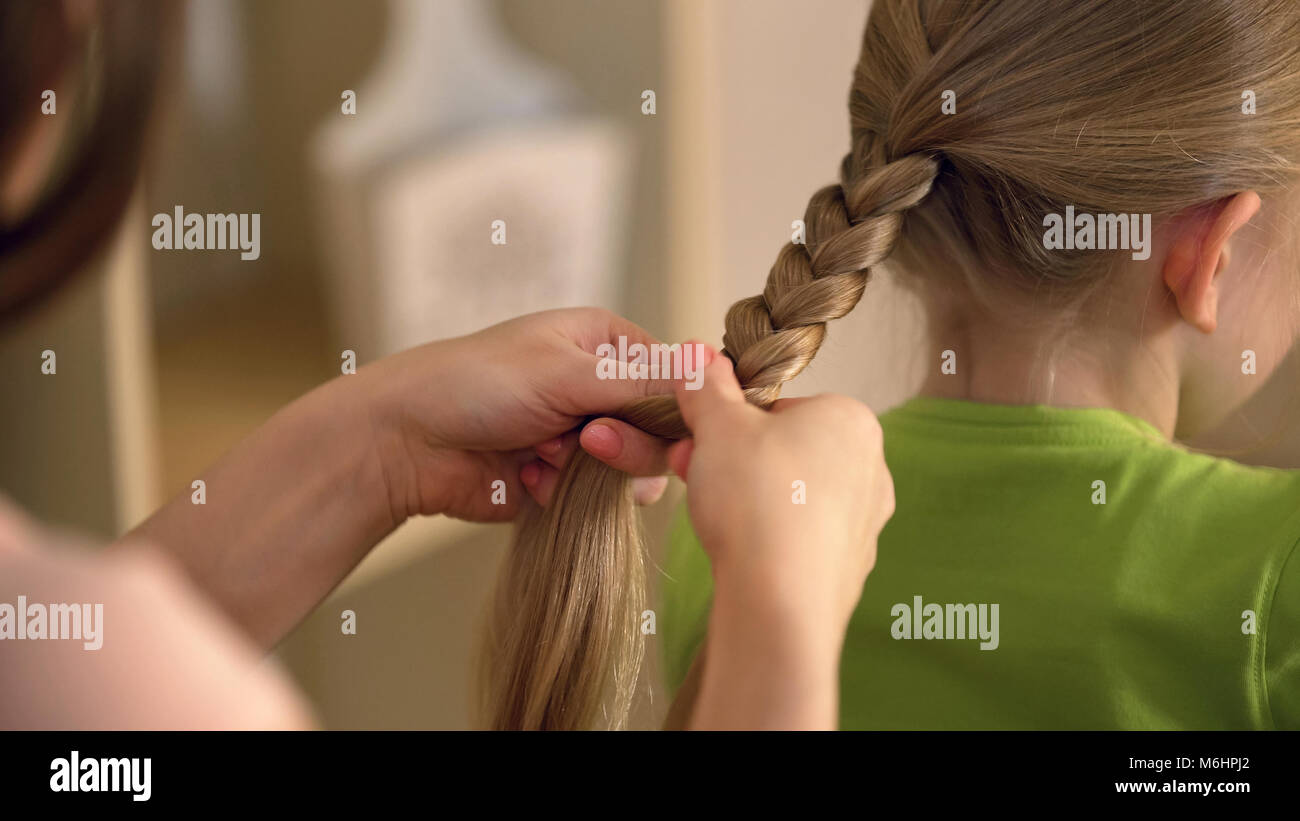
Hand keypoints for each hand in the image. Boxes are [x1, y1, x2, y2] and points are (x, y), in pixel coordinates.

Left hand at [360, 308, 684, 522]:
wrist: (406, 442)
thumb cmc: (476, 384)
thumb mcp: (566, 371)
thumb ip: (641, 380)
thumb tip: (712, 369)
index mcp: (604, 343)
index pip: (674, 378)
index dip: (677, 407)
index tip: (665, 429)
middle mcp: (599, 388)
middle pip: (659, 429)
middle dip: (626, 442)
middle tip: (587, 441)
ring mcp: (581, 437)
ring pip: (632, 469)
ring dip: (595, 471)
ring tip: (549, 459)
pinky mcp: (562, 481)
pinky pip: (597, 499)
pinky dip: (566, 493)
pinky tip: (530, 479)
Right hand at [668, 347, 893, 648]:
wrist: (780, 601)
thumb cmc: (758, 501)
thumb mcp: (718, 426)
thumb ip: (707, 387)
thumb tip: (697, 357)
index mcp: (850, 419)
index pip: (782, 407)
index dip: (731, 423)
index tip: (701, 440)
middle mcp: (872, 467)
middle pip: (787, 451)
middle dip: (736, 462)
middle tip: (695, 474)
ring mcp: (866, 522)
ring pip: (793, 496)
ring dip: (750, 499)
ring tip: (713, 515)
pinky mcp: (850, 568)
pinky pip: (800, 540)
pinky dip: (770, 541)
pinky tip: (742, 553)